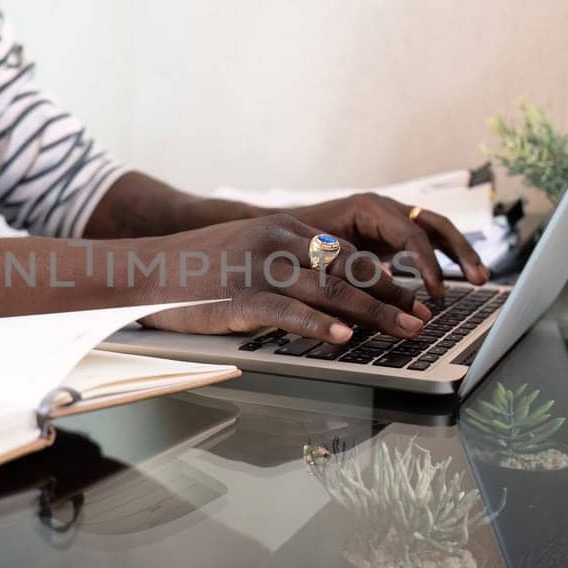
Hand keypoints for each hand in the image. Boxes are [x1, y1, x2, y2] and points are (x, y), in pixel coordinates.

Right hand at [133, 215, 432, 342]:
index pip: (347, 253)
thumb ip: (286, 262)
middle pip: (349, 269)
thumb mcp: (247, 250)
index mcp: (283, 229)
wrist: (143, 270)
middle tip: (424, 318)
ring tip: (406, 331)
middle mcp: (278, 242)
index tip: (414, 298)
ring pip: (330, 290)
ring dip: (375, 313)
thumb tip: (327, 290)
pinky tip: (346, 339)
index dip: (385, 278)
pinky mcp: (240, 297)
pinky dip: (321, 326)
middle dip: (392, 296)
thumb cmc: (196, 270)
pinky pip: (289, 312)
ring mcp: (260, 268)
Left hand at [283, 193, 488, 297]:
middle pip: (433, 224)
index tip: (435, 292)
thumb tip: (375, 293)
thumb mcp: (317, 254)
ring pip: (434, 231)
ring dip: (458, 253)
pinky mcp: (388, 234)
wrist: (270, 230)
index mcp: (367, 207)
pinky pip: (423, 242)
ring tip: (480, 278)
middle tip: (479, 279)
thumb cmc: (289, 241)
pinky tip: (448, 284)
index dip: (427, 263)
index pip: (410, 233)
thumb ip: (347, 269)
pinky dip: (440, 259)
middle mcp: (383, 208)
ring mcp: (388, 219)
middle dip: (459, 251)